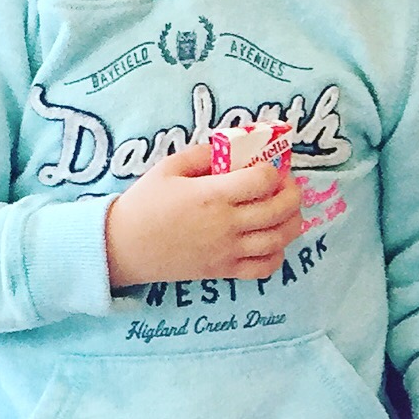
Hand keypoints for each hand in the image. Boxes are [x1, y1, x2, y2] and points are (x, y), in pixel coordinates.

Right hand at [103, 140, 303, 286]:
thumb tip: (233, 147)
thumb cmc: (145, 203)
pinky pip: (265, 268)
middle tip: (287, 185)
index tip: (269, 166)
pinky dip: (278, 255)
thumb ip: (203, 154)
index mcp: (213, 195)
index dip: (273, 171)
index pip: (263, 181)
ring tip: (288, 211)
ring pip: (280, 240)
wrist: (125, 247)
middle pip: (280, 210)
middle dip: (293, 193)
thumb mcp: (169, 167)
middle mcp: (227, 224)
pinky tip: (273, 241)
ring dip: (292, 223)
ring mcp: (228, 251)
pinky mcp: (225, 271)